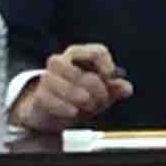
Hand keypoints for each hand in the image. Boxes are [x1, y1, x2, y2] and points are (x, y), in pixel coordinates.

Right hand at [8, 43, 131, 129]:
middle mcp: (61, 62)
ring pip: (66, 84)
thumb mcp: (101, 93)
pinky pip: (50, 98)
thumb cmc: (80, 96)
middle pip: (84, 73)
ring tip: (87, 106)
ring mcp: (47, 77)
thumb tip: (126, 88)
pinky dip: (65, 107)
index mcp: (79, 56)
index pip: (98, 52)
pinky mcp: (39, 95)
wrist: (54, 113)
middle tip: (99, 100)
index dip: (108, 68)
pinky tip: (73, 112)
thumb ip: (115, 89)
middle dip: (97, 91)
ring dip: (80, 98)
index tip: (109, 80)